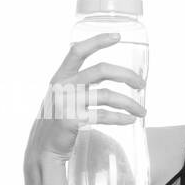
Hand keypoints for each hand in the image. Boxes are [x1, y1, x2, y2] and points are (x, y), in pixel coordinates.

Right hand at [25, 33, 146, 166]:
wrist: (41, 149)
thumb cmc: (57, 122)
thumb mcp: (62, 97)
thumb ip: (80, 85)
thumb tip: (112, 78)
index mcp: (60, 77)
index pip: (77, 51)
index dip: (98, 41)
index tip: (117, 36)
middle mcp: (62, 86)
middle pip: (101, 71)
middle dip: (126, 75)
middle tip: (141, 84)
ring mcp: (66, 103)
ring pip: (107, 95)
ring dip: (129, 103)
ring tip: (142, 111)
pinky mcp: (72, 120)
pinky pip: (104, 116)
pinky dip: (120, 118)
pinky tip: (129, 120)